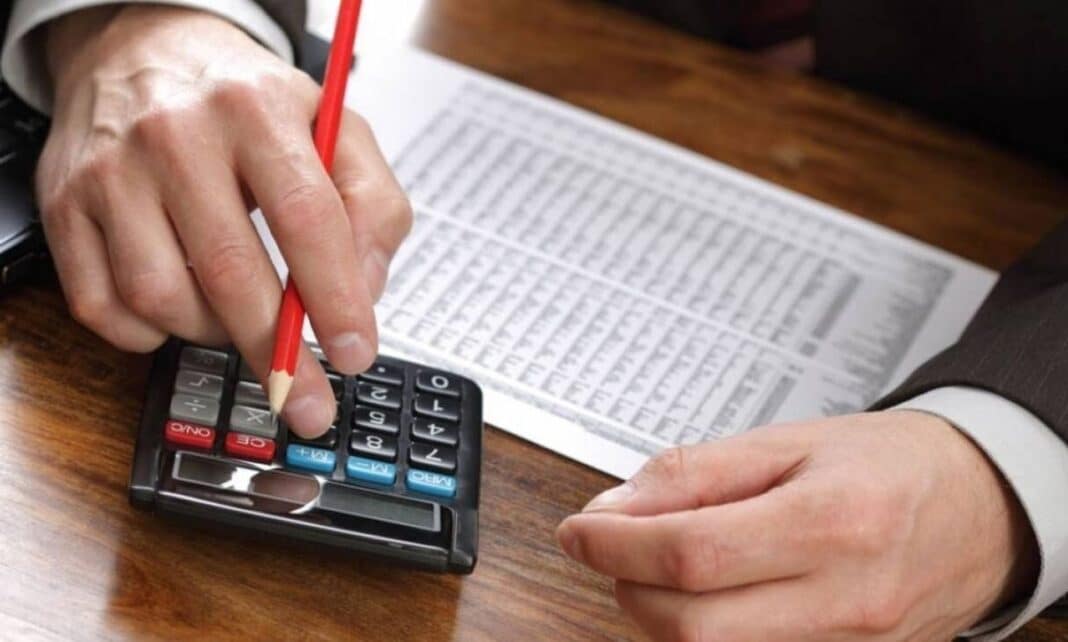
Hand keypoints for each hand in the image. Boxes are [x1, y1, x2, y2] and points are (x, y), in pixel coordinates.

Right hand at [37, 6, 410, 435]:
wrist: (144, 51)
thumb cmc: (249, 104)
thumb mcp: (336, 130)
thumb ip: (373, 206)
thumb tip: (363, 292)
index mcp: (257, 109)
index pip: (306, 218)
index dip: (335, 298)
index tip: (354, 354)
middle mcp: (176, 135)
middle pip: (230, 271)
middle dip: (277, 352)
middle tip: (307, 399)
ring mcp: (111, 172)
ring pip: (161, 299)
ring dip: (212, 334)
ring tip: (240, 317)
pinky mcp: (65, 206)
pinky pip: (103, 308)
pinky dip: (149, 333)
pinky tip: (182, 308)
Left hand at [556, 412, 1038, 640]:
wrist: (976, 507)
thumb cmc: (888, 465)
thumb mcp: (789, 441)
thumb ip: (695, 474)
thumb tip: (616, 507)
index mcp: (832, 522)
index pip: (691, 555)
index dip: (616, 546)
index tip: (580, 531)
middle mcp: (845, 600)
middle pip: (692, 627)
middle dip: (626, 586)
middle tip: (611, 545)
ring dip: (658, 615)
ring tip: (660, 563)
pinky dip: (703, 634)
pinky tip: (700, 595)